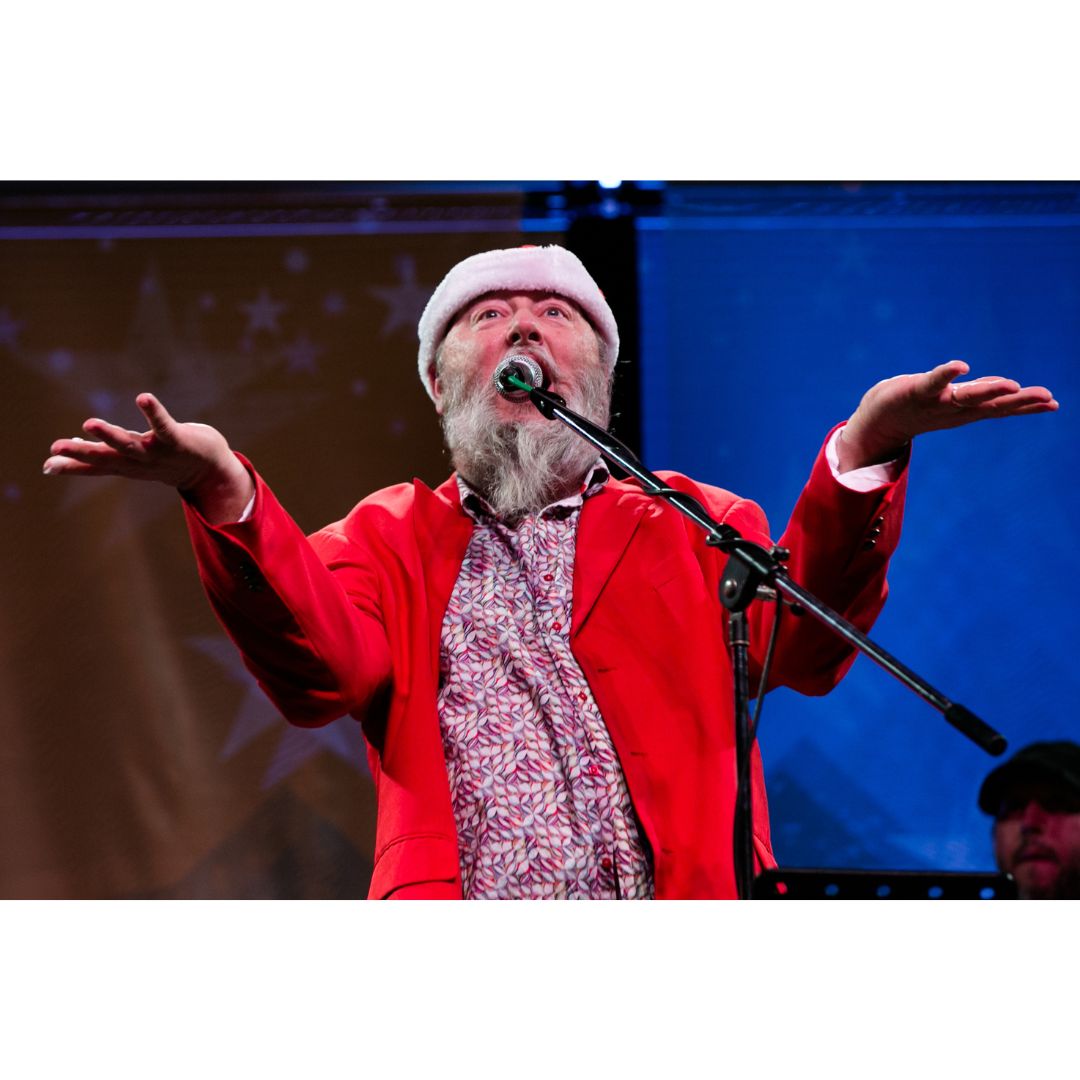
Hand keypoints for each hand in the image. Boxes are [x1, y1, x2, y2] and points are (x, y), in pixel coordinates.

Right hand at [43, 393, 254, 522]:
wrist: (212, 472)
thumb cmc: (169, 460)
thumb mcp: (135, 457)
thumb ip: (108, 452)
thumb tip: (75, 444)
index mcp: (127, 465)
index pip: (97, 468)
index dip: (73, 467)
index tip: (48, 466)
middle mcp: (140, 462)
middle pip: (107, 458)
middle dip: (81, 455)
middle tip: (55, 448)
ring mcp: (159, 453)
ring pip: (131, 445)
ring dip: (110, 435)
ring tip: (89, 423)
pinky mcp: (178, 440)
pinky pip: (164, 425)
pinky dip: (154, 413)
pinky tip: (143, 398)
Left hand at [837, 360, 1058, 472]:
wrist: (876, 424)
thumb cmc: (916, 407)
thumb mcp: (952, 402)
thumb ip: (978, 395)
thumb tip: (1006, 389)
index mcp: (965, 412)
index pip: (1000, 407)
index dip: (1026, 406)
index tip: (1053, 404)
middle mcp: (954, 410)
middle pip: (992, 404)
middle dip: (1020, 401)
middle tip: (1048, 398)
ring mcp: (936, 402)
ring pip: (969, 396)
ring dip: (991, 390)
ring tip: (1014, 384)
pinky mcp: (916, 392)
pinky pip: (933, 382)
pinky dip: (947, 373)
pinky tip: (961, 366)